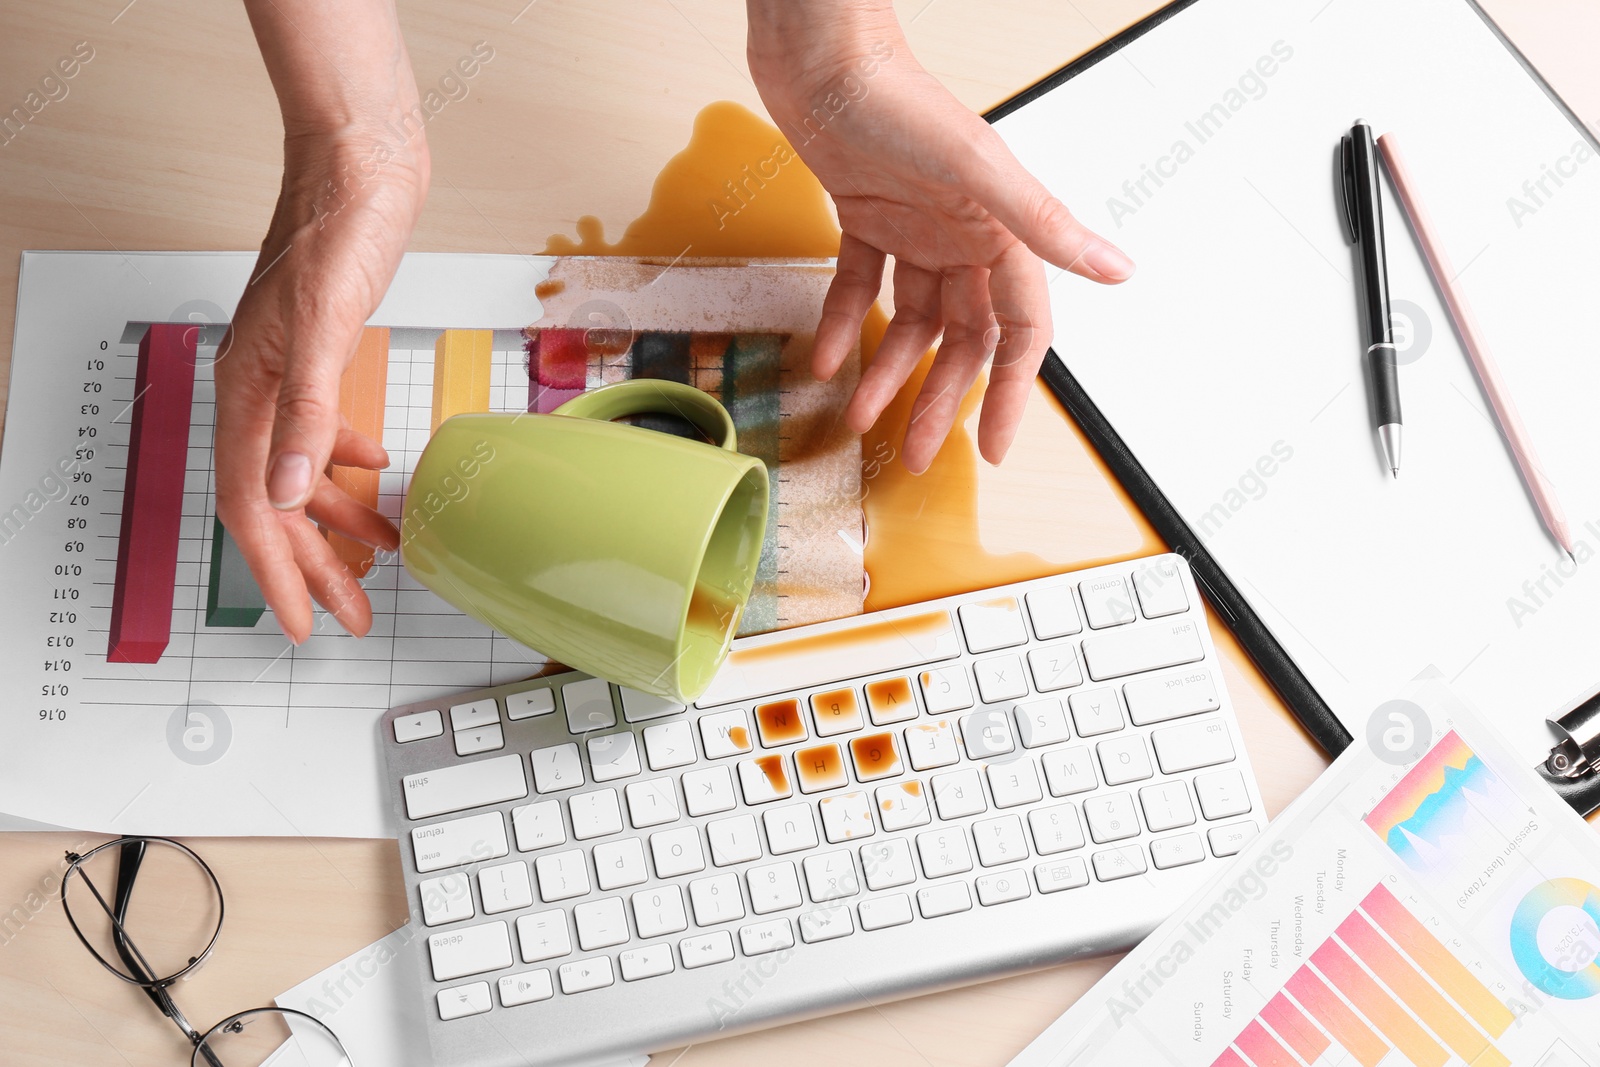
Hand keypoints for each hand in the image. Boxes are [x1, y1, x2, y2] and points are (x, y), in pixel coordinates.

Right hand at [218, 0, 427, 642]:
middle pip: (282, 504)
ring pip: (306, 472)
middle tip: (352, 615)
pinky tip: (380, 474)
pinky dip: (351, 463)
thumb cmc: (337, 233)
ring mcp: (290, 374)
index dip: (279, 572)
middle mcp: (261, 390)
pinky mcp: (322, 354)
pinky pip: (325, 431)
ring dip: (341, 520)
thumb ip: (309, 415)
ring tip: (381, 558)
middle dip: (316, 564)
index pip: (256, 509)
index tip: (302, 623)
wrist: (360, 166)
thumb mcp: (327, 329)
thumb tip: (292, 495)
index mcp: (249, 393)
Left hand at [747, 1, 1133, 472]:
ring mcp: (912, 229)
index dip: (1012, 391)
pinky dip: (841, 324)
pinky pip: (856, 286)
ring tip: (861, 418)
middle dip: (940, 398)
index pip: (1019, 329)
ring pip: (908, 322)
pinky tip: (825, 360)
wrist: (824, 57)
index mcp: (999, 231)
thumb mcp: (978, 170)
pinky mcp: (864, 218)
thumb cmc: (901, 101)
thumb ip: (1044, 225)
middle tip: (917, 454)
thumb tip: (1118, 270)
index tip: (994, 448)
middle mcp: (961, 236)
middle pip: (961, 339)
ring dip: (887, 372)